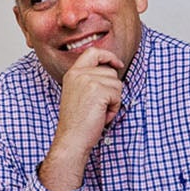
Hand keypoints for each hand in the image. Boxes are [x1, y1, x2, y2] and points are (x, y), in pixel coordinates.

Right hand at [39, 49, 125, 190]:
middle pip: (110, 72)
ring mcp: (88, 81)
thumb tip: (111, 70)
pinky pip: (118, 95)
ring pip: (117, 83)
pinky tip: (102, 116)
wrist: (72, 138)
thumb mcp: (78, 93)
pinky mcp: (98, 90)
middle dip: (111, 90)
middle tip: (98, 106)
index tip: (117, 64)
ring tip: (99, 112)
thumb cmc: (77, 122)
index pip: (93, 52)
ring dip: (113, 100)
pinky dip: (114, 108)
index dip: (108, 56)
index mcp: (72, 73)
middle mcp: (79, 74)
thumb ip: (89, 79)